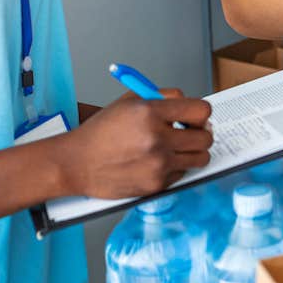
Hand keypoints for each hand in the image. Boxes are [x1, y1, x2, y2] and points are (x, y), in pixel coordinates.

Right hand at [56, 92, 212, 198]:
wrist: (76, 163)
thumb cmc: (101, 131)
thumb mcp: (131, 101)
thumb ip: (164, 97)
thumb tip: (190, 105)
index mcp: (151, 112)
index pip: (201, 111)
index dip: (201, 113)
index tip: (196, 116)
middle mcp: (157, 138)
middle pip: (206, 137)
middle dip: (201, 133)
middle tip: (191, 132)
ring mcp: (158, 164)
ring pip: (200, 158)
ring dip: (193, 152)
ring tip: (178, 147)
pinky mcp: (156, 185)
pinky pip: (182, 174)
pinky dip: (175, 167)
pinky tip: (157, 161)